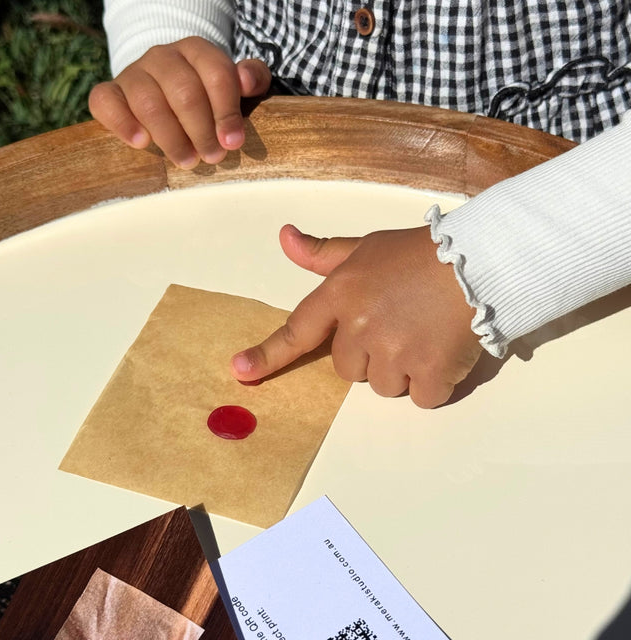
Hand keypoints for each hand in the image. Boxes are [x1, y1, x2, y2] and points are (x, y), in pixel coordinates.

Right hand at [88, 37, 270, 167]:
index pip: (216, 75)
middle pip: (184, 92)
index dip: (226, 112)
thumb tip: (247, 81)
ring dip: (171, 137)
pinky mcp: (111, 93)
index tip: (233, 142)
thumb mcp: (238, 86)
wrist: (168, 96)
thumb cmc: (211, 97)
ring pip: (149, 102)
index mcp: (197, 52)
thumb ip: (253, 78)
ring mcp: (134, 74)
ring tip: (188, 161)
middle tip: (213, 157)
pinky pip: (105, 102)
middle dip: (202, 130)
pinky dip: (122, 123)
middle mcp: (164, 57)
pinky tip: (141, 143)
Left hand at [230, 224, 482, 407]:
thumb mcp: (368, 247)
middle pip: (348, 369)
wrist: (480, 261)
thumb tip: (284, 237)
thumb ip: (324, 253)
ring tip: (425, 334)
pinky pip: (419, 398)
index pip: (297, 330)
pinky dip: (432, 383)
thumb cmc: (420, 253)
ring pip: (382, 386)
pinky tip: (444, 352)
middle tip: (399, 326)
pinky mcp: (430, 374)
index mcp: (342, 294)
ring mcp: (395, 353)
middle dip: (370, 355)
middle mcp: (362, 326)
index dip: (268, 354)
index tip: (240, 372)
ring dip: (401, 370)